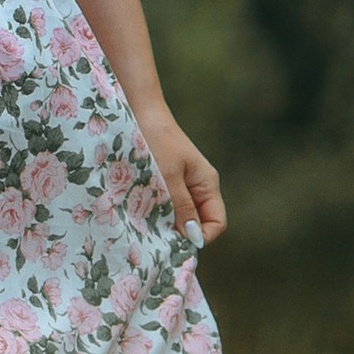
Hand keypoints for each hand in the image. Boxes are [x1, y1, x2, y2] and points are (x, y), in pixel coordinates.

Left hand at [136, 102, 224, 241]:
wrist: (137, 110)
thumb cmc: (155, 140)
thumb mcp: (168, 177)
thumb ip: (182, 207)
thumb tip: (193, 239)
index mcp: (207, 184)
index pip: (216, 223)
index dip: (200, 237)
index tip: (176, 243)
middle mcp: (198, 186)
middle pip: (198, 222)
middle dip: (181, 233)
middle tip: (157, 240)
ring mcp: (181, 183)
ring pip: (180, 214)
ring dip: (166, 223)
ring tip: (146, 226)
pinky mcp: (164, 180)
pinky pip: (166, 204)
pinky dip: (156, 211)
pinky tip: (140, 213)